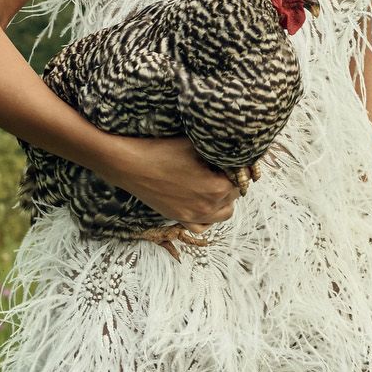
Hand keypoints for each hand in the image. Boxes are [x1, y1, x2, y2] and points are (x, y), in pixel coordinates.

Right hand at [96, 134, 249, 257]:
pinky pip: (202, 226)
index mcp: (216, 187)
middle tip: (220, 169)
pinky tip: (203, 202)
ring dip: (223, 200)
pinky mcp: (179, 218)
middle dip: (230, 183)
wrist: (131, 166)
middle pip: (234, 197)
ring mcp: (193, 216)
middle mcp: (208, 206)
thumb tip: (234, 150)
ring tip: (213, 185)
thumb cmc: (162, 151)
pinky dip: (208, 217)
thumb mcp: (195, 145)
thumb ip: (218, 150)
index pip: (240, 180)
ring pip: (223, 214)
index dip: (235, 168)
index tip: (227, 160)